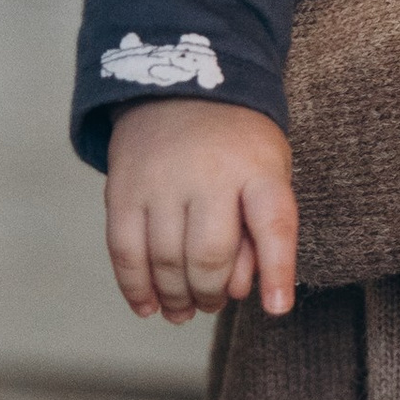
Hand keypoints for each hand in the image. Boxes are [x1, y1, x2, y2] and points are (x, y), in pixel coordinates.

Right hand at [105, 99, 296, 322]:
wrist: (181, 88)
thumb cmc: (236, 146)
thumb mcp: (268, 171)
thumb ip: (260, 229)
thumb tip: (236, 290)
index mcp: (257, 167)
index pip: (274, 222)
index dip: (277, 269)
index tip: (277, 307)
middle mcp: (209, 173)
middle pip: (209, 253)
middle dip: (211, 292)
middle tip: (212, 305)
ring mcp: (161, 181)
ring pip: (164, 259)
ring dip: (174, 297)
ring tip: (183, 311)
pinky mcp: (122, 189)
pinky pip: (124, 250)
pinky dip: (135, 287)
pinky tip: (148, 306)